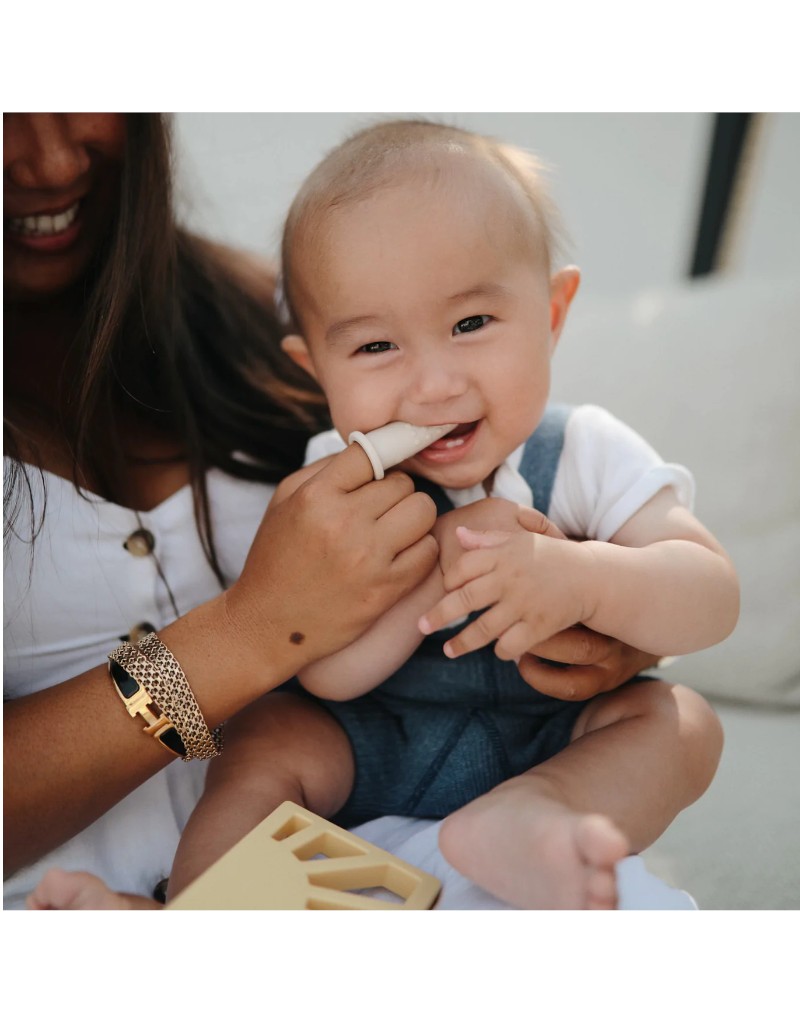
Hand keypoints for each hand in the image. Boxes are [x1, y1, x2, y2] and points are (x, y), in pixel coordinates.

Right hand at [228, 442, 437, 670]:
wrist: (267, 625)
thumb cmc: (276, 559)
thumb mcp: (284, 501)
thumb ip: (325, 469)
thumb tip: (370, 450)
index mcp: (316, 497)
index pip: (371, 453)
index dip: (379, 461)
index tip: (379, 474)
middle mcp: (343, 523)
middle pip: (403, 484)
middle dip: (395, 494)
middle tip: (379, 511)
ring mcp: (368, 558)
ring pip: (423, 511)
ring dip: (413, 519)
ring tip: (393, 531)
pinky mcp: (386, 589)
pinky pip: (428, 551)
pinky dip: (419, 550)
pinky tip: (399, 556)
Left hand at [420, 504, 657, 697]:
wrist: (591, 575)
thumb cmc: (550, 556)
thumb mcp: (521, 540)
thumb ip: (489, 540)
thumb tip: (459, 534)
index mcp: (502, 555)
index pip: (461, 569)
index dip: (449, 582)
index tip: (445, 590)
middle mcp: (509, 579)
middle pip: (464, 601)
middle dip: (438, 617)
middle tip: (421, 627)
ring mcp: (524, 604)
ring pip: (483, 629)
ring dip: (462, 644)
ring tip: (448, 651)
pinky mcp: (539, 625)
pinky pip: (510, 645)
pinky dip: (501, 650)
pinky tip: (497, 650)